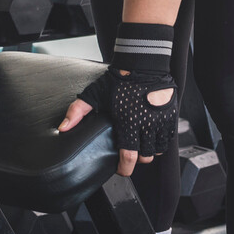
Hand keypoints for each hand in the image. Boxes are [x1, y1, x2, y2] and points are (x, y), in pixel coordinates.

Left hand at [59, 69, 177, 176]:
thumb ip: (77, 112)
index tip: (120, 170)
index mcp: (128, 122)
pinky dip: (160, 141)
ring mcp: (161, 121)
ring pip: (157, 150)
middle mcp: (147, 124)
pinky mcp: (171, 116)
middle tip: (129, 154)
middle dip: (136, 159)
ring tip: (140, 145)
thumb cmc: (119, 79)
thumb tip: (63, 128)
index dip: (124, 169)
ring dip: (149, 151)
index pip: (129, 157)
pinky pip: (168, 138)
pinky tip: (151, 136)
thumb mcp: (95, 94)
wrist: (143, 64)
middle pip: (145, 156)